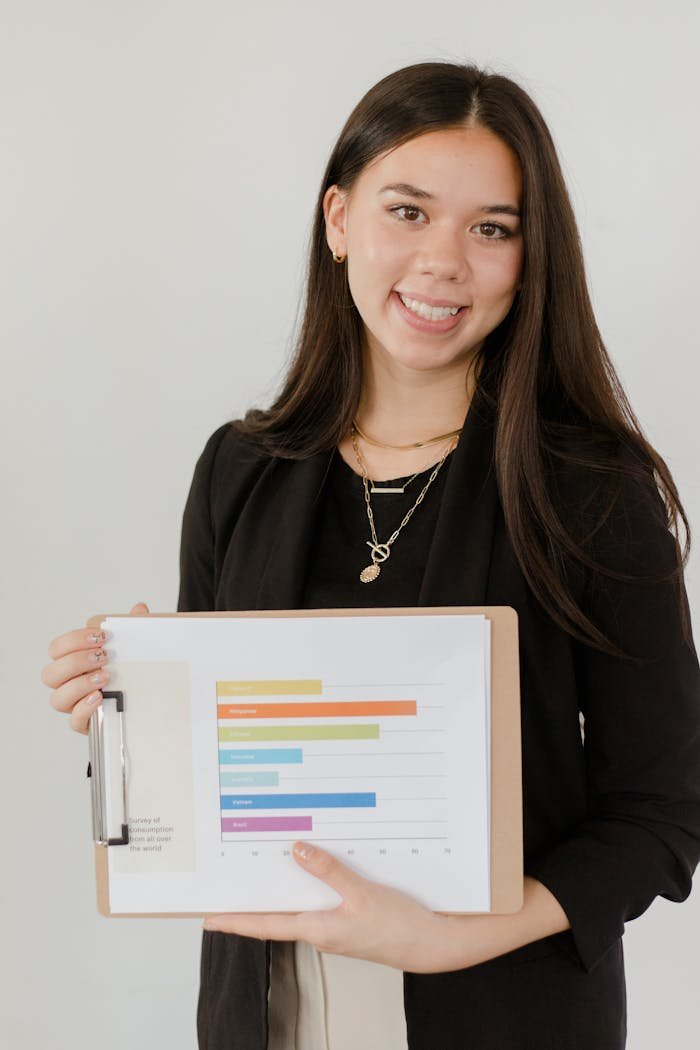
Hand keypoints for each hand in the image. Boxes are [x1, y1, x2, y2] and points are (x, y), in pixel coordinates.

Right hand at [41, 602, 149, 733]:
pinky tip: (100, 698)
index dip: (73, 640)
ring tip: (105, 677)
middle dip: (75, 662)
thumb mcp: (134, 649)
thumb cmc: (131, 674)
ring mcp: (75, 706)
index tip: (100, 636)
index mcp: (74, 663)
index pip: (57, 649)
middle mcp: (69, 684)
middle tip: (102, 656)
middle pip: (50, 674)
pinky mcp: (87, 724)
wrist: (146, 704)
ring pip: (57, 698)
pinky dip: (84, 708)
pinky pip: (74, 721)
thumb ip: (135, 628)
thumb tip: (139, 609)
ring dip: (79, 685)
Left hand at [203, 841, 456, 972]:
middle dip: (251, 903)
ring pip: (299, 907)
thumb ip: (328, 871)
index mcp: (317, 929)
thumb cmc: (398, 926)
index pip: (265, 924)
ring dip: (281, 893)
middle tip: (226, 888)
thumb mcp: (361, 893)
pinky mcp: (350, 921)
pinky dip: (308, 888)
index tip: (208, 917)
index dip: (235, 920)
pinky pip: (320, 904)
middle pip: (277, 915)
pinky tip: (309, 872)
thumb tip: (297, 850)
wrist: (431, 944)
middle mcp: (321, 932)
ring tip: (259, 875)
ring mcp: (335, 928)